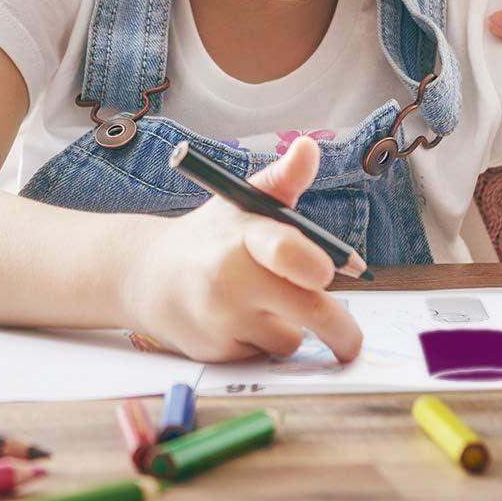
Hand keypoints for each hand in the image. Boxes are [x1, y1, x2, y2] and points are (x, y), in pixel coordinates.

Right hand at [121, 137, 362, 364]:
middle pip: (306, 309)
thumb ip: (284, 177)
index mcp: (244, 237)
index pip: (284, 249)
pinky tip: (241, 321)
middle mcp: (231, 280)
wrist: (149, 276)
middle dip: (339, 329)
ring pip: (288, 337)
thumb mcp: (243, 200)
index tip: (334, 272)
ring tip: (265, 301)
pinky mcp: (215, 352)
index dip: (314, 262)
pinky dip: (264, 342)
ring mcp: (222, 320)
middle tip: (352, 342)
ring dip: (292, 326)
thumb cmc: (212, 236)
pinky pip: (263, 354)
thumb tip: (309, 147)